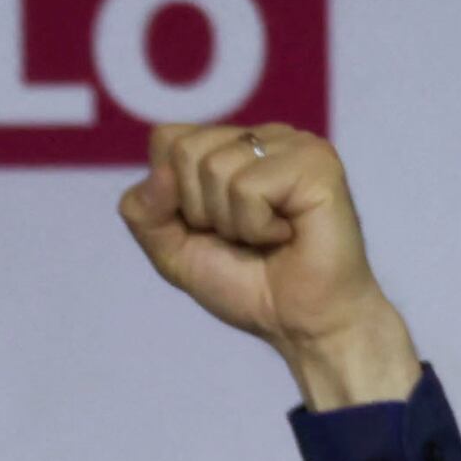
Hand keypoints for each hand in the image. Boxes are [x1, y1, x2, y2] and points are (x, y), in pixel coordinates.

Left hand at [118, 122, 420, 409]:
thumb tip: (159, 174)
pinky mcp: (315, 161)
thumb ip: (145, 212)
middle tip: (241, 235)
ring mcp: (292, 143)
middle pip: (184, 150)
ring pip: (215, 168)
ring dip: (231, 223)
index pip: (167, 139)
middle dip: (199, 211)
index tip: (209, 228)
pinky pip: (249, 187)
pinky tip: (286, 236)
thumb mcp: (174, 251)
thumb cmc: (248, 285)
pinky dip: (257, 227)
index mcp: (230, 145)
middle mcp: (261, 136)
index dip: (172, 197)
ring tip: (267, 237)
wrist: (301, 323)